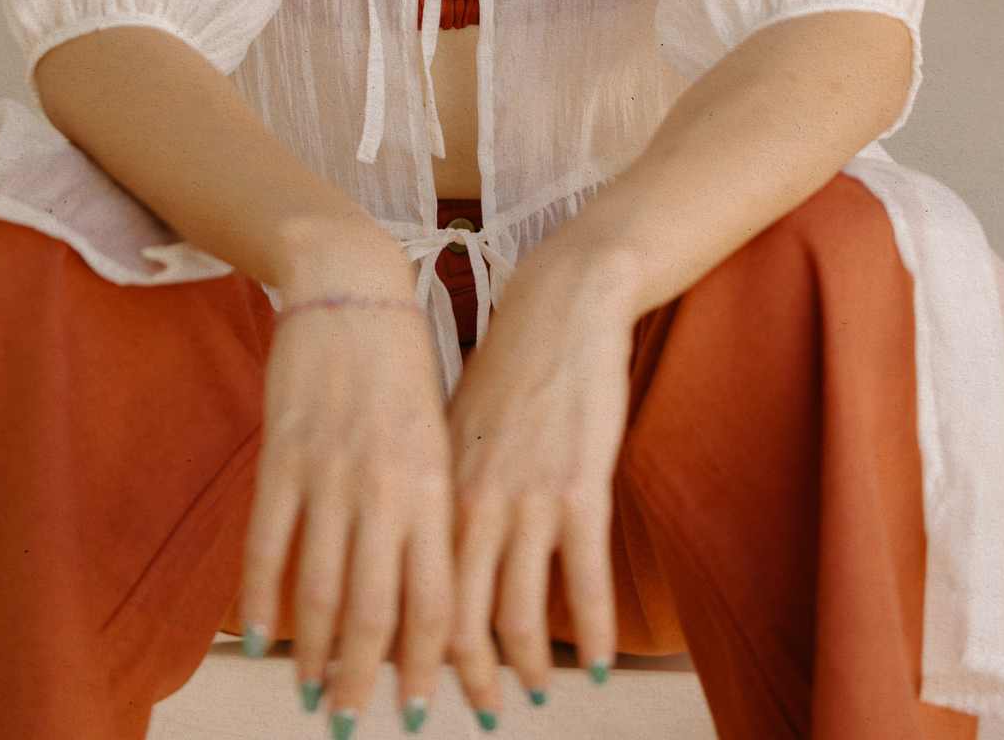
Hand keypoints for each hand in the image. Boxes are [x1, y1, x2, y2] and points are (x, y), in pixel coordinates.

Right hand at [239, 240, 455, 733]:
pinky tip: (264, 638)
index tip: (418, 708)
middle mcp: (387, 489)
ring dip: (318, 653)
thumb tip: (428, 594)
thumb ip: (432, 509)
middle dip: (367, 678)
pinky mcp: (283, 457)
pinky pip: (268, 545)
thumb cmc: (405, 367)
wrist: (352, 289)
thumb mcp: (439, 435)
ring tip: (315, 695)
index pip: (436, 598)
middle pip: (377, 610)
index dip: (426, 662)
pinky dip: (263, 599)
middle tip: (356, 723)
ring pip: (322, 588)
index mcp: (435, 485)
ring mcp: (330, 474)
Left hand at [444, 237, 638, 719]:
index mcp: (432, 485)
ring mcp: (526, 498)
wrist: (558, 304)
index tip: (405, 687)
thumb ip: (440, 489)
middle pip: (457, 619)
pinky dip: (592, 633)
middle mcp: (471, 501)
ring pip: (518, 615)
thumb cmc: (506, 365)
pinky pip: (584, 582)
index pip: (407, 591)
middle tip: (473, 714)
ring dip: (524, 667)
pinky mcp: (580, 487)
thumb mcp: (453, 425)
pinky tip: (598, 665)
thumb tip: (423, 548)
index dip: (405, 651)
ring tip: (532, 693)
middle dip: (462, 679)